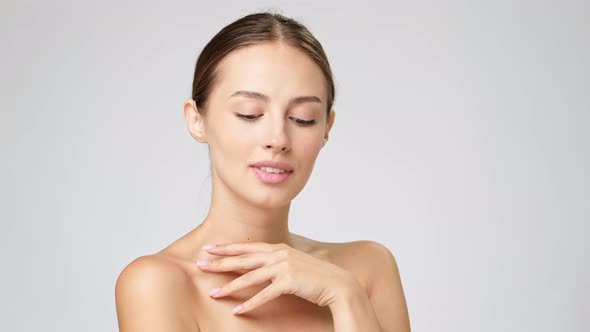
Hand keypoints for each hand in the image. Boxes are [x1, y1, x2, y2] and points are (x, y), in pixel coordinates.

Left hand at [196, 242, 355, 314]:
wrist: (337, 283)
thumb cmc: (315, 276)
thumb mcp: (294, 263)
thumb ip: (277, 261)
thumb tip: (261, 265)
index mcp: (279, 248)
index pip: (247, 246)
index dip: (227, 248)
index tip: (209, 249)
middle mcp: (279, 254)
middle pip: (243, 258)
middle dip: (220, 262)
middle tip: (200, 264)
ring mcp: (283, 266)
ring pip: (250, 277)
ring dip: (230, 286)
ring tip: (213, 293)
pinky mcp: (288, 281)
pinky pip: (264, 294)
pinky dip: (249, 303)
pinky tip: (237, 310)